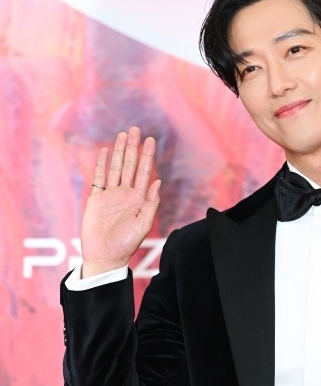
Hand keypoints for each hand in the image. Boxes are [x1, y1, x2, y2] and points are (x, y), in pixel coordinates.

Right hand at [81, 126, 160, 276]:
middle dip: (133, 148)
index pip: (145, 173)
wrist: (104, 256)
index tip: (151, 140)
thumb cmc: (126, 244)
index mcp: (139, 200)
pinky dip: (101, 164)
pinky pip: (99, 178)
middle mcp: (126, 194)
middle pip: (131, 166)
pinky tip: (105, 152)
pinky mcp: (96, 199)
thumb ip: (150, 204)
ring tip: (123, 135)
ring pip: (116, 168)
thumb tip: (158, 182)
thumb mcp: (143, 225)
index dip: (148, 156)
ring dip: (120, 151)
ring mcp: (111, 195)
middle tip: (135, 129)